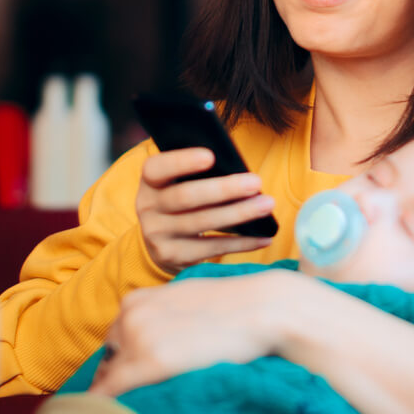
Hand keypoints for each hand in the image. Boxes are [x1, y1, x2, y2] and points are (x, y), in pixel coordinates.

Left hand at [89, 270, 297, 396]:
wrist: (262, 307)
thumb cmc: (234, 305)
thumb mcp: (187, 298)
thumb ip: (163, 315)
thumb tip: (159, 339)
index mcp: (136, 299)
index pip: (116, 338)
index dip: (123, 360)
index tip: (128, 378)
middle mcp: (129, 315)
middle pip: (110, 357)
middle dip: (121, 375)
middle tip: (140, 394)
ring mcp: (137, 338)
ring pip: (110, 375)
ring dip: (121, 391)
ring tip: (133, 408)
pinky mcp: (149, 362)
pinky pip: (112, 389)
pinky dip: (107, 403)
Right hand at [135, 147, 276, 273]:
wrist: (161, 240)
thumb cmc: (182, 198)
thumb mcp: (178, 181)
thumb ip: (196, 173)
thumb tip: (237, 169)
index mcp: (150, 181)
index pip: (157, 168)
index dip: (182, 161)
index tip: (211, 156)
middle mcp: (148, 208)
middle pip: (186, 197)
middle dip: (224, 189)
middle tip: (256, 182)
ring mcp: (157, 235)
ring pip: (202, 223)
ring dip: (239, 213)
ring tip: (266, 205)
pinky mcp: (173, 256)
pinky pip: (212, 249)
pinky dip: (241, 243)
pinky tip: (263, 237)